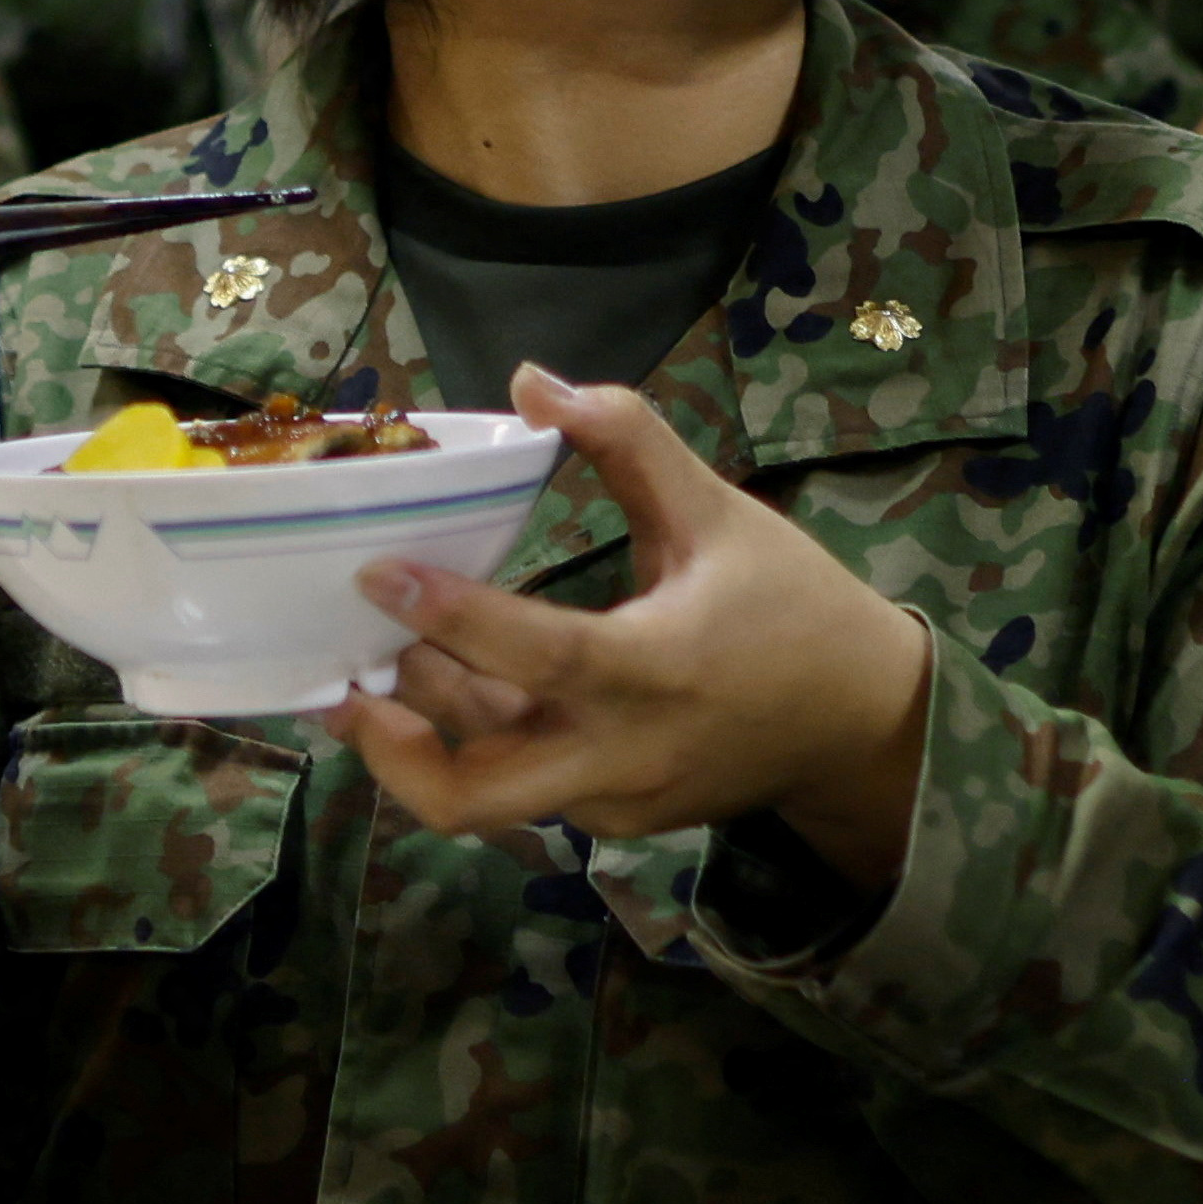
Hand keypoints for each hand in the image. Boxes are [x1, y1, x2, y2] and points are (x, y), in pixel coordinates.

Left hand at [343, 370, 938, 889]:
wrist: (859, 722)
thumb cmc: (790, 606)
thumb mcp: (716, 511)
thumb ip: (627, 441)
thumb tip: (531, 381)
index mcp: (654, 671)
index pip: (536, 654)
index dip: (451, 619)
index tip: (378, 575)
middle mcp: (623, 755)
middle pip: (474, 793)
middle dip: (393, 743)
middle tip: (343, 675)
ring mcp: (614, 801)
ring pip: (490, 790)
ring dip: (428, 735)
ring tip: (376, 671)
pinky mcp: (615, 822)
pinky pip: (528, 790)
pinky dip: (481, 743)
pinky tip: (451, 691)